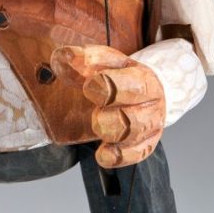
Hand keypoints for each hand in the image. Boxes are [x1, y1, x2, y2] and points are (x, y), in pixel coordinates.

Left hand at [51, 44, 164, 168]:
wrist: (147, 93)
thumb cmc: (121, 77)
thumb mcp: (105, 64)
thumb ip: (83, 60)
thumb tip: (62, 57)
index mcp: (143, 78)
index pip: (133, 82)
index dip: (110, 83)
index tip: (88, 84)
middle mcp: (151, 102)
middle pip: (135, 110)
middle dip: (109, 106)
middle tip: (93, 102)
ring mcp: (150, 125)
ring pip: (135, 132)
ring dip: (111, 129)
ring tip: (98, 124)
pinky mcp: (145, 145)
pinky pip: (135, 154)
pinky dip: (118, 156)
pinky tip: (102, 154)